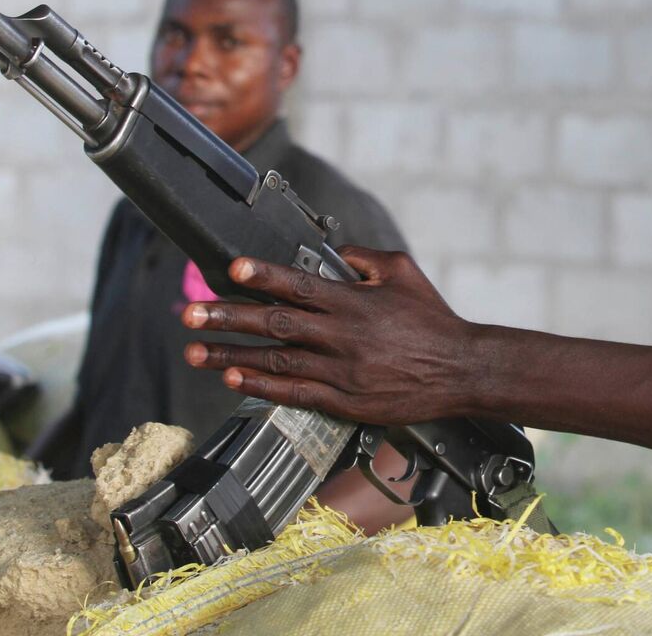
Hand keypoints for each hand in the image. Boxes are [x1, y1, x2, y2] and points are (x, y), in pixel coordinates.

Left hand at [181, 247, 484, 424]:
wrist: (461, 370)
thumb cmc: (433, 319)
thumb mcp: (404, 272)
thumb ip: (364, 257)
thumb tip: (333, 251)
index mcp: (354, 302)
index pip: (300, 284)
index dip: (263, 275)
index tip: (233, 268)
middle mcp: (342, 335)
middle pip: (275, 322)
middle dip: (228, 316)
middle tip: (190, 313)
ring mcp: (341, 371)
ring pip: (276, 359)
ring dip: (231, 353)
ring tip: (195, 351)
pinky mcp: (344, 401)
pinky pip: (294, 392)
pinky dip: (261, 384)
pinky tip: (233, 377)